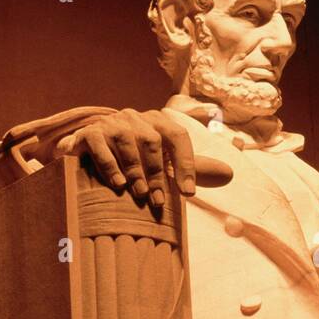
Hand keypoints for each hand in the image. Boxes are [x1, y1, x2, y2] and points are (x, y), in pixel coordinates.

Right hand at [53, 108, 200, 206]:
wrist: (89, 154)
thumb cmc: (135, 161)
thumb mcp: (164, 164)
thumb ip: (193, 169)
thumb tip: (229, 175)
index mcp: (157, 122)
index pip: (179, 137)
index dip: (187, 164)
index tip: (188, 193)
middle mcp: (135, 117)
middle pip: (152, 140)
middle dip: (157, 173)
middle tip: (158, 201)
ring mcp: (111, 122)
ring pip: (127, 141)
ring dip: (135, 170)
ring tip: (139, 193)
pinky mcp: (89, 132)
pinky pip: (101, 145)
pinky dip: (110, 165)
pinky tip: (117, 184)